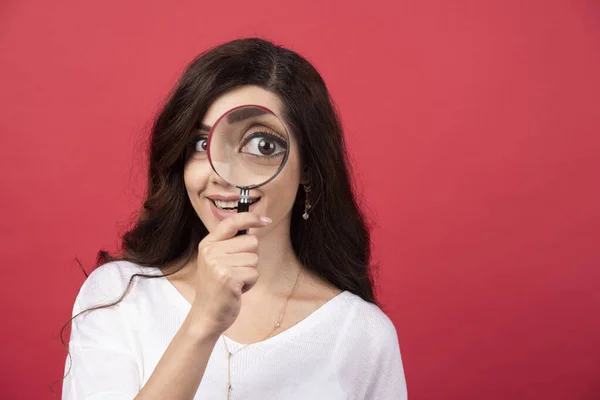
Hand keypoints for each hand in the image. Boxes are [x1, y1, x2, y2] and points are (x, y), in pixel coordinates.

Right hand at [189, 212, 270, 335]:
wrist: (206, 315)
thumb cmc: (217, 288)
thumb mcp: (216, 260)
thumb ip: (230, 244)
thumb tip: (255, 226)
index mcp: (208, 244)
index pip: (232, 222)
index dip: (251, 218)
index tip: (265, 220)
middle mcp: (211, 251)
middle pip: (251, 241)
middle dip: (251, 257)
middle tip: (235, 272)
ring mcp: (218, 264)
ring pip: (255, 258)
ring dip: (250, 272)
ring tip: (235, 282)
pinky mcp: (228, 277)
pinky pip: (254, 273)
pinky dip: (250, 283)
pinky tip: (236, 289)